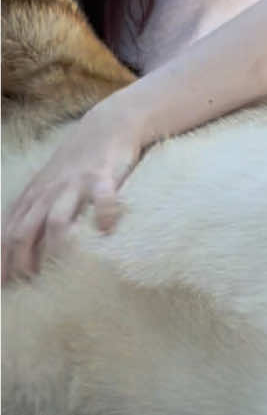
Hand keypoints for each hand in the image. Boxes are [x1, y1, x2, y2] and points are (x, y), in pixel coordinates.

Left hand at [2, 96, 147, 281]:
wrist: (106, 126)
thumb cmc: (76, 165)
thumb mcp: (46, 188)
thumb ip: (34, 214)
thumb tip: (25, 252)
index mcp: (31, 198)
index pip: (6, 234)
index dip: (1, 262)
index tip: (3, 288)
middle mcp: (47, 193)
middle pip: (23, 232)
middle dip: (22, 262)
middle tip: (30, 285)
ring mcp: (73, 185)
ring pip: (56, 221)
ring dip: (55, 248)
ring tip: (63, 269)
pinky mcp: (102, 177)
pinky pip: (103, 198)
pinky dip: (105, 215)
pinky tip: (108, 231)